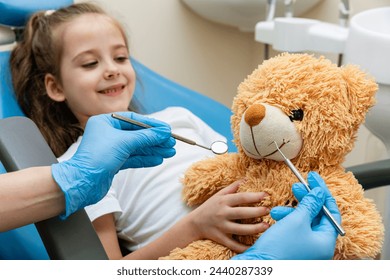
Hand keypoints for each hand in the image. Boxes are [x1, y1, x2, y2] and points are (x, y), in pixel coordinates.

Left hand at [52, 112, 175, 217]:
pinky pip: (133, 158)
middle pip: (137, 134)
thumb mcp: (124, 142)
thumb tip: (163, 132)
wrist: (82, 183)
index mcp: (106, 122)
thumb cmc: (97, 157)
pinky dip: (146, 158)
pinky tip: (158, 159)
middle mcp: (108, 134)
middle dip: (155, 139)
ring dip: (154, 149)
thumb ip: (145, 137)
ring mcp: (111, 149)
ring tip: (169, 152)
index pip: (134, 120)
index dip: (152, 125)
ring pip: (137, 147)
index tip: (166, 129)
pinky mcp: (114, 162)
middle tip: (171, 142)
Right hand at [188, 180, 269, 252]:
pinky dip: (244, 248)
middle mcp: (222, 214)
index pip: (241, 197)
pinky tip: (255, 246)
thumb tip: (245, 179)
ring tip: (266, 226)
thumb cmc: (209, 207)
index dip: (254, 196)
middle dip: (257, 212)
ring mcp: (221, 227)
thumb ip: (232, 187)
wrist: (194, 224)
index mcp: (223, 201)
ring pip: (240, 230)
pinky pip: (233, 245)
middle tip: (269, 210)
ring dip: (255, 228)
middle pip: (242, 213)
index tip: (266, 195)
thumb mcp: (218, 195)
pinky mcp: (221, 238)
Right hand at [232, 172, 340, 259]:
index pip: (331, 212)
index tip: (314, 180)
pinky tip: (275, 217)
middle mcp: (318, 245)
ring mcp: (306, 247)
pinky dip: (286, 220)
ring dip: (290, 211)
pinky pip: (294, 228)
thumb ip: (310, 205)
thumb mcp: (296, 221)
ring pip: (303, 221)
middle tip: (297, 186)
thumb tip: (319, 193)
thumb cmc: (279, 248)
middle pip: (317, 215)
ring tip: (276, 210)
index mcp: (326, 242)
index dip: (322, 194)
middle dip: (305, 200)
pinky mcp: (293, 246)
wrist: (258, 265)